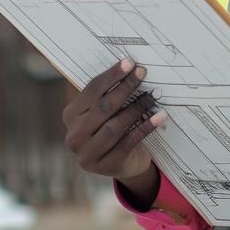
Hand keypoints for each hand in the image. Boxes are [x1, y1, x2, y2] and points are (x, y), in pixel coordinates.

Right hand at [63, 59, 166, 187]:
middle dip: (125, 88)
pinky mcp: (107, 165)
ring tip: (152, 96)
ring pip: (115, 126)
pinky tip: (158, 116)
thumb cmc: (113, 129)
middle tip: (142, 74)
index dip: (111, 76)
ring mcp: (88, 154)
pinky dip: (145, 127)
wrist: (124, 164)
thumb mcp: (104, 113)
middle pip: (103, 107)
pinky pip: (129, 142)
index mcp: (70, 116)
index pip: (91, 91)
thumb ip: (108, 94)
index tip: (129, 63)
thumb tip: (129, 66)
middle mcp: (74, 136)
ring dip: (137, 108)